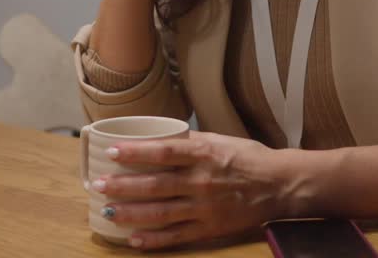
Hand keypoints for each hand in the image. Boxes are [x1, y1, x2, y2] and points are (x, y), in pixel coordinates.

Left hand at [92, 131, 290, 249]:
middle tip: (98, 184)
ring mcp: (205, 207)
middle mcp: (202, 180)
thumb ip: (190, 141)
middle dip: (123, 186)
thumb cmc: (249, 157)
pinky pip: (177, 236)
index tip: (112, 152)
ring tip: (107, 211)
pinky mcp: (210, 228)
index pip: (163, 152)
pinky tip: (134, 239)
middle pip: (155, 184)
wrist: (279, 185)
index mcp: (204, 154)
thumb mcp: (220, 140)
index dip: (136, 153)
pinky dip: (154, 240)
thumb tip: (159, 137)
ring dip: (131, 212)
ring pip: (161, 212)